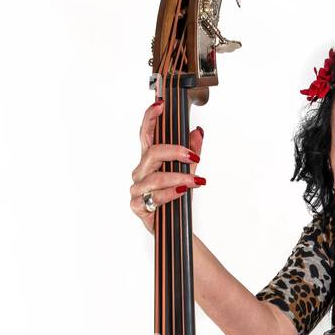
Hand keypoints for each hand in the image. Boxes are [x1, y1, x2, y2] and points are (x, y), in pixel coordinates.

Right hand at [130, 99, 205, 231]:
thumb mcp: (188, 173)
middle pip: (152, 153)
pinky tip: (182, 192)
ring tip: (196, 182)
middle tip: (193, 157)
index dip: (150, 117)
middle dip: (175, 152)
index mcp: (149, 160)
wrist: (174, 230)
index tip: (160, 105)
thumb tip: (198, 132)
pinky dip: (170, 194)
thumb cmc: (176, 199)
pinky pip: (154, 197)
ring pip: (155, 177)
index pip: (146, 134)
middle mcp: (140, 172)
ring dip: (178, 178)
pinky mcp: (137, 206)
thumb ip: (192, 154)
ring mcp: (137, 189)